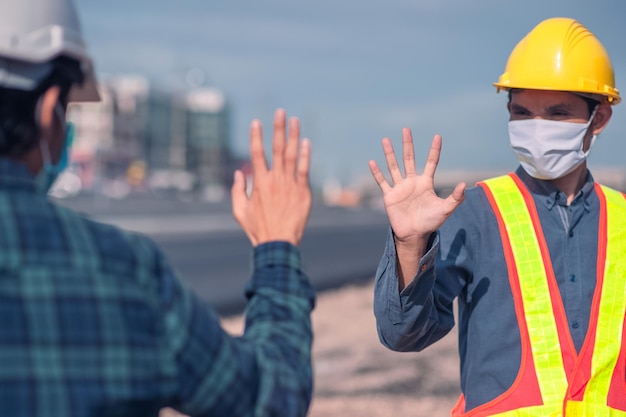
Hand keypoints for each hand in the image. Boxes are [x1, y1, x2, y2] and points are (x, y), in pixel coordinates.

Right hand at [232, 109, 311, 246]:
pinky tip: (306, 142)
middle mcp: (275, 180)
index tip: (256, 122)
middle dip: (278, 129)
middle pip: (277, 149)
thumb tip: (239, 172)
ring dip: (294, 136)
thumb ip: (237, 190)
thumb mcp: (239, 211)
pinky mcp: (303, 192)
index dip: (256, 136)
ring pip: (293, 156)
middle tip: (280, 112)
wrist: (278, 243)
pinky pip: (305, 170)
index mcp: (259, 183)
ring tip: (295, 120)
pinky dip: (306, 156)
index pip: (256, 153)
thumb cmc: (257, 229)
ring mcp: (291, 185)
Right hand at [369, 129, 464, 250]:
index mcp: (426, 183)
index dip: (434, 150)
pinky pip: (382, 182)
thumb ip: (455, 198)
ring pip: (394, 167)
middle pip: (409, 159)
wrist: (414, 235)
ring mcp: (400, 188)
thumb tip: (465, 184)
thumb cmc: (430, 222)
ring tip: (385, 140)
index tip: (437, 136)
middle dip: (408, 144)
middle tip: (406, 129)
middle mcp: (412, 182)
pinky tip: (372, 162)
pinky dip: (377, 173)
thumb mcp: (446, 210)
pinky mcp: (389, 196)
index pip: (431, 162)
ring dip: (389, 154)